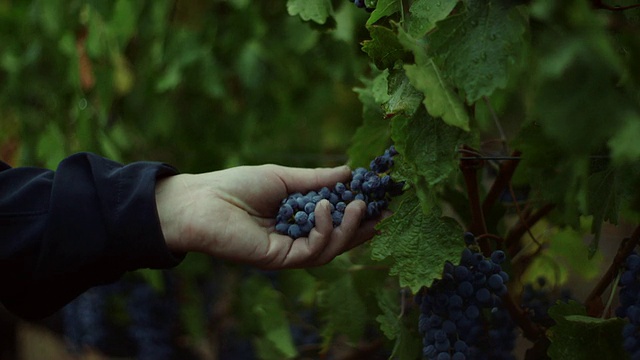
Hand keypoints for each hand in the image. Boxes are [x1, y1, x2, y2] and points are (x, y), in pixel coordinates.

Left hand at [155, 164, 378, 268]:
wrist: (202, 201)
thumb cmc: (237, 186)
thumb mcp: (284, 178)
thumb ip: (317, 179)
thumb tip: (349, 171)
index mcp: (297, 220)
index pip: (335, 220)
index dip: (359, 212)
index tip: (381, 199)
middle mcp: (295, 239)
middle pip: (338, 240)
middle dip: (363, 227)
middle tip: (383, 211)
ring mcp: (288, 252)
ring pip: (330, 249)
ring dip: (348, 229)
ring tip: (356, 204)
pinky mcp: (280, 260)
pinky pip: (312, 251)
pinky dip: (323, 230)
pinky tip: (324, 209)